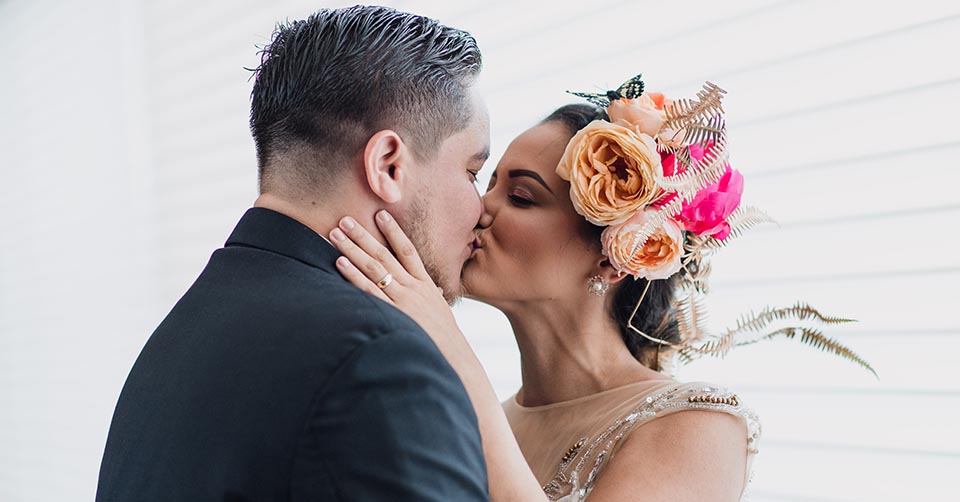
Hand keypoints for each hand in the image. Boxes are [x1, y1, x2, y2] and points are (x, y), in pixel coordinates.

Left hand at [328, 210, 464, 355]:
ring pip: (373, 267)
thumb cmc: (443, 336)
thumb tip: (436, 291)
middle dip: (363, 235)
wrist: (452, 355)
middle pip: (384, 254)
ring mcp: (402, 299)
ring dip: (352, 249)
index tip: (380, 214)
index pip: (407, 250)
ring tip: (335, 234)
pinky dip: (353, 275)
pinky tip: (340, 262)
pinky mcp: (392, 313)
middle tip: (345, 219)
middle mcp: (412, 287)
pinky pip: (368, 290)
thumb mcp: (440, 311)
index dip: (393, 231)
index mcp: (425, 284)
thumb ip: (433, 297)